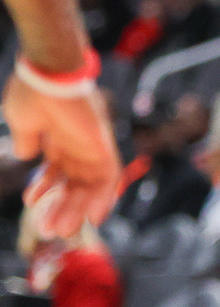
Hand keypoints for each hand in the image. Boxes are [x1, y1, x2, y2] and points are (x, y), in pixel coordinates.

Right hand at [4, 76, 119, 237]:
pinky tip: (94, 217)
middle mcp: (76, 146)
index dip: (45, 189)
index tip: (31, 204)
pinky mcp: (104, 147)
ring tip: (61, 230)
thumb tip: (27, 157)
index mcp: (56, 139)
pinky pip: (110, 177)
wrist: (49, 76)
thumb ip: (27, 141)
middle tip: (48, 230)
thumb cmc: (33, 93)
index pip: (55, 171)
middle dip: (60, 207)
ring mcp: (91, 147)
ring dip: (76, 209)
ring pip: (88, 186)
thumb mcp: (22, 122)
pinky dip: (104, 197)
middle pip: (72, 184)